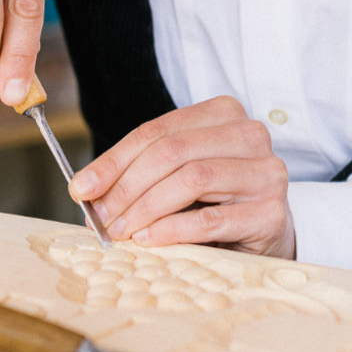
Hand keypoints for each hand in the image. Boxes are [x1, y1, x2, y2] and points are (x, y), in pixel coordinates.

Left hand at [70, 96, 295, 258]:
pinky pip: (210, 219)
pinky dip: (171, 229)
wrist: (267, 232)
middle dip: (126, 186)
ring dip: (146, 208)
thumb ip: (139, 173)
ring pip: (192, 179)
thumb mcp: (176, 175)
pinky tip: (147, 238)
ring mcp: (266, 172)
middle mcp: (250, 134)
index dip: (113, 160)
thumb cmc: (215, 200)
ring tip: (120, 230)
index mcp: (223, 113)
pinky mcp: (270, 213)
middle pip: (172, 152)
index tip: (81, 187)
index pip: (156, 132)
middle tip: (100, 216)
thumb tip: (86, 190)